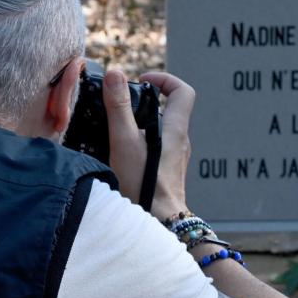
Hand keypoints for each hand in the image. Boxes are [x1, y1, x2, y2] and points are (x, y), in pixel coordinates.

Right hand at [103, 68, 195, 218]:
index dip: (164, 79)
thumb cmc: (144, 184)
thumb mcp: (124, 141)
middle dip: (143, 105)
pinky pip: (156, 150)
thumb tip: (115, 74)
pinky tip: (122, 158)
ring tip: (116, 135)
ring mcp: (175, 159)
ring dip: (140, 128)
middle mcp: (180, 142)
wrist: (159, 223)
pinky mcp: (167, 174)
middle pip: (167, 111)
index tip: (142, 80)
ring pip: (160, 133)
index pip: (182, 91)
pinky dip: (140, 146)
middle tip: (120, 109)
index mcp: (175, 129)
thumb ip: (119, 107)